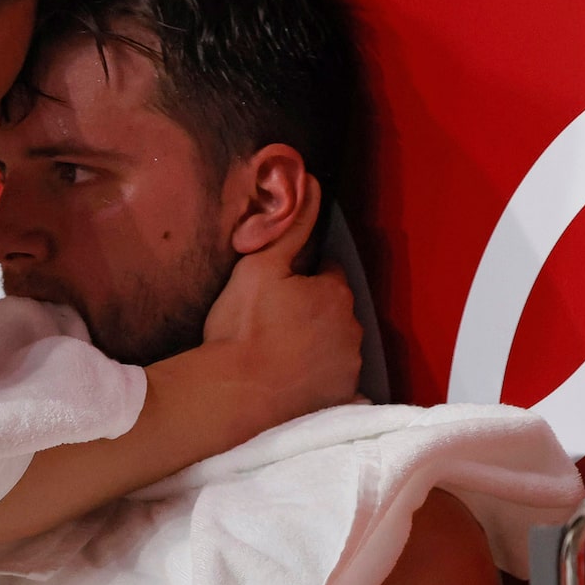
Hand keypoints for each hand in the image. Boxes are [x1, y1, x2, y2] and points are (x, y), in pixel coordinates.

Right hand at [198, 189, 362, 430]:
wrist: (232, 394)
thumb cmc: (242, 329)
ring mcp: (348, 368)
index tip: (277, 294)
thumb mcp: (259, 266)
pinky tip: (300, 386)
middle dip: (314, 314)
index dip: (302, 281)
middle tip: (274, 324)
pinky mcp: (341, 400)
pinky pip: (340, 387)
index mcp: (335, 294)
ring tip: (280, 356)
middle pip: (335, 313)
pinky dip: (326, 384)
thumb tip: (311, 184)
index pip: (328, 276)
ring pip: (337, 348)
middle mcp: (351, 330)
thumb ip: (291, 227)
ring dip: (319, 348)